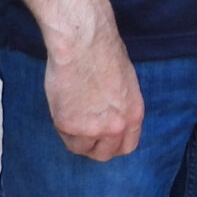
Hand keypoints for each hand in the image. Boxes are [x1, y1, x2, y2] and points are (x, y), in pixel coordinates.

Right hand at [44, 14, 143, 161]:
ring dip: (76, 136)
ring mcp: (93, 128)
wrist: (83, 42)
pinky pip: (65, 137)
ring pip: (82, 148)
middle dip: (94, 146)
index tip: (103, 140)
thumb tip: (110, 116)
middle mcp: (116, 126)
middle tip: (83, 132)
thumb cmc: (103, 52)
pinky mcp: (69, 125)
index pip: (127, 146)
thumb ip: (119, 106)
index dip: (113, 144)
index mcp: (133, 114)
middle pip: (104, 154)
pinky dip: (63, 126)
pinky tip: (64, 105)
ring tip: (72, 111)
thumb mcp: (125, 83)